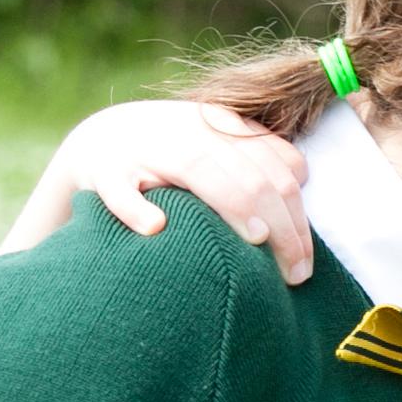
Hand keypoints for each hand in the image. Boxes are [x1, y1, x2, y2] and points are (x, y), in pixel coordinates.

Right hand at [2, 101, 313, 283]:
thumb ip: (260, 157)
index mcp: (223, 127)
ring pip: (199, 169)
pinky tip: (156, 228)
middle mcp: (189, 131)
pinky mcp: (103, 170)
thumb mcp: (218, 146)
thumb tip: (302, 178)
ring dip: (232, 204)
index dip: (298, 217)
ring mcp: (146, 148)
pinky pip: (119, 189)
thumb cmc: (172, 155)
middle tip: (295, 275)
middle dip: (281, 228)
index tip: (305, 262)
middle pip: (250, 176)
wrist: (97, 140)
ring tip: (258, 240)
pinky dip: (135, 207)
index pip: (277, 170)